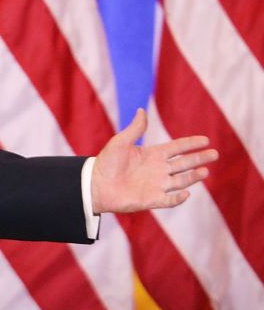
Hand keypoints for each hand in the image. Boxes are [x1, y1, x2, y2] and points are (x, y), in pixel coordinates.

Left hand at [91, 108, 216, 213]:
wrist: (94, 185)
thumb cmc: (106, 163)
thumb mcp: (120, 142)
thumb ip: (135, 129)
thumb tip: (141, 110)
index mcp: (152, 155)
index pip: (177, 148)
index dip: (191, 144)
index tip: (205, 140)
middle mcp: (158, 170)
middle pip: (184, 163)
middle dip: (199, 159)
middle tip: (214, 154)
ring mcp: (156, 185)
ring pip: (180, 180)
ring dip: (193, 177)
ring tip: (205, 171)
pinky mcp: (151, 200)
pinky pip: (169, 200)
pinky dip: (178, 198)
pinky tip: (186, 193)